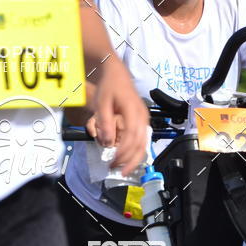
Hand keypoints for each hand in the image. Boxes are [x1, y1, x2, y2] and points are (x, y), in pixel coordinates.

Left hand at [91, 56, 148, 174]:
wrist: (116, 74)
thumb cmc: (108, 87)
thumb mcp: (102, 103)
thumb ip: (105, 123)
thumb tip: (108, 143)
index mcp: (133, 110)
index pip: (132, 136)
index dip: (123, 151)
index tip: (113, 161)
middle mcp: (142, 116)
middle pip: (141, 143)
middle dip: (129, 160)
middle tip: (117, 170)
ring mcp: (144, 120)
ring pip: (144, 144)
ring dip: (133, 159)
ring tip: (122, 169)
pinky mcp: (142, 123)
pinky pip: (142, 141)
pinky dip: (136, 153)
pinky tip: (128, 160)